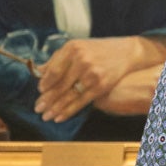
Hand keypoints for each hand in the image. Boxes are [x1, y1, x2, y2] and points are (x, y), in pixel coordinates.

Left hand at [35, 35, 165, 121]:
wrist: (128, 52)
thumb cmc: (100, 50)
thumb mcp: (78, 47)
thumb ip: (58, 59)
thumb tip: (39, 72)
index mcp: (72, 49)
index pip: (53, 70)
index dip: (45, 83)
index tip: (39, 91)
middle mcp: (81, 60)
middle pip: (59, 85)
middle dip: (47, 99)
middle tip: (37, 109)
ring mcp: (92, 74)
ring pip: (69, 95)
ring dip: (55, 108)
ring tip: (45, 116)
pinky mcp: (101, 86)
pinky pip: (81, 101)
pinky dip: (69, 111)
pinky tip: (59, 117)